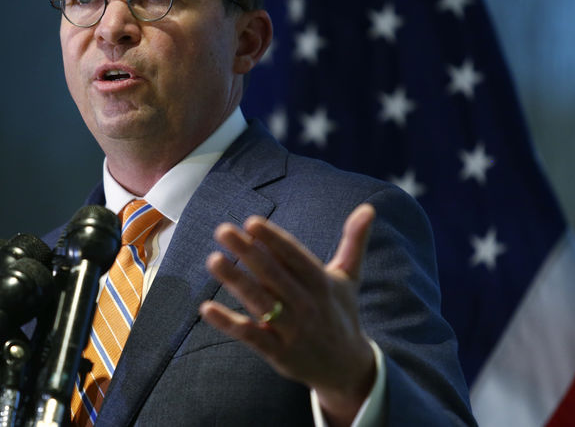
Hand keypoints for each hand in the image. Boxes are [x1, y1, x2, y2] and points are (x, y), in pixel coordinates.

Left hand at [199, 203, 376, 423]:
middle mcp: (308, 305)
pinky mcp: (278, 353)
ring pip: (261, 303)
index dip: (274, 240)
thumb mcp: (349, 277)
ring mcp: (293, 330)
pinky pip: (251, 336)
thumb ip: (354, 241)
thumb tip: (368, 207)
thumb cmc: (340, 313)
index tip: (251, 222)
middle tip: (223, 230)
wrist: (347, 368)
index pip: (296, 257)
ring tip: (213, 260)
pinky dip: (228, 323)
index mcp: (323, 283)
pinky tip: (206, 307)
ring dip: (236, 281)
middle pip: (274, 275)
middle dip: (248, 252)